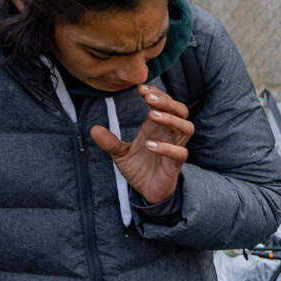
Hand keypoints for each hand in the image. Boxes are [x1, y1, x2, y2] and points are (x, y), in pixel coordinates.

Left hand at [91, 84, 192, 204]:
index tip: (140, 89)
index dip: (156, 93)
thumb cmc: (139, 169)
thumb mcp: (120, 153)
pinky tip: (150, 145)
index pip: (166, 103)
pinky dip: (167, 147)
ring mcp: (175, 148)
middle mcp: (170, 134)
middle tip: (148, 98)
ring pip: (186, 127)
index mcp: (158, 127)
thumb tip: (93, 129)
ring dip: (170, 119)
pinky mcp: (176, 165)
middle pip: (180, 110)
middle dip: (166, 101)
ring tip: (151, 115)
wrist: (147, 192)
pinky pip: (180, 153)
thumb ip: (110, 142)